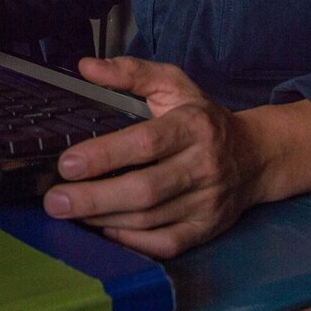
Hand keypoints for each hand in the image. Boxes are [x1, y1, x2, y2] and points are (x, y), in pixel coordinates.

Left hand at [41, 58, 310, 258]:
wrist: (255, 156)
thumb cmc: (202, 118)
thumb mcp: (173, 84)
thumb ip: (130, 72)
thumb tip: (86, 66)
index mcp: (193, 126)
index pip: (146, 143)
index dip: (104, 156)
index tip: (67, 163)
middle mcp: (203, 166)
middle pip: (144, 189)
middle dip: (94, 197)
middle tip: (54, 200)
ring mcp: (207, 203)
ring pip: (150, 219)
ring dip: (103, 218)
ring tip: (68, 212)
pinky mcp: (206, 229)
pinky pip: (164, 243)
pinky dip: (131, 240)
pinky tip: (103, 228)